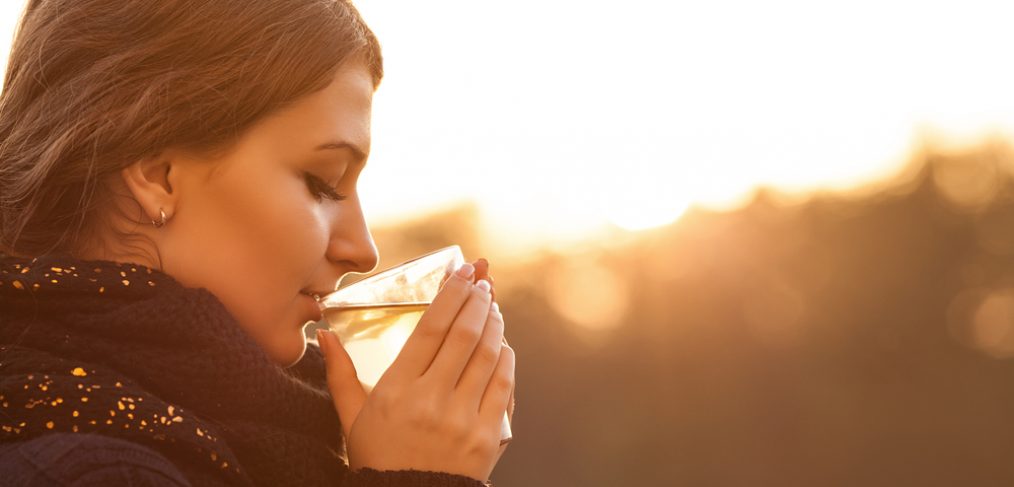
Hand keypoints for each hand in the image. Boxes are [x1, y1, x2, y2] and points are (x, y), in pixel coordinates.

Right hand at [318, 261, 513, 482]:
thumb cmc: (379, 460)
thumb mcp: (351, 418)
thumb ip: (340, 374)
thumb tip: (323, 335)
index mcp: (397, 390)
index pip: (431, 328)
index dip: (451, 294)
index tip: (462, 273)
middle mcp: (432, 400)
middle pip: (463, 334)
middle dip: (477, 300)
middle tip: (482, 282)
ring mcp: (463, 418)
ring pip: (488, 355)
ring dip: (494, 324)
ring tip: (493, 307)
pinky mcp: (488, 435)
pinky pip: (504, 385)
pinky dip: (506, 359)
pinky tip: (502, 344)